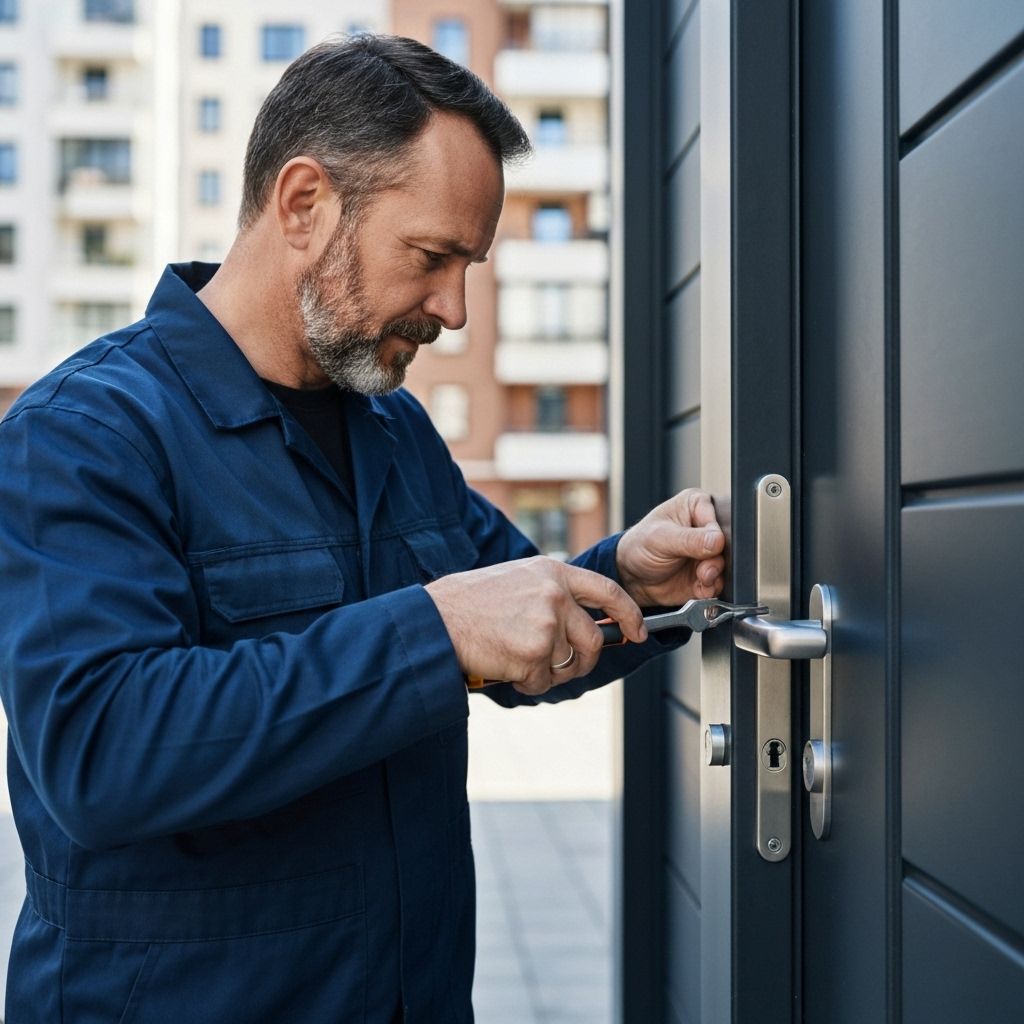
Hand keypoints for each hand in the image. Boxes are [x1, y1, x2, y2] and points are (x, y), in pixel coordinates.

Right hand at [425, 556, 647, 695]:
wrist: (435, 621)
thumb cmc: (468, 602)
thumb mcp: (516, 580)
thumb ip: (550, 592)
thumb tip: (579, 620)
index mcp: (553, 572)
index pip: (608, 591)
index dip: (629, 614)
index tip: (638, 632)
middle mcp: (555, 595)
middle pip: (593, 638)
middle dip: (584, 660)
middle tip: (566, 667)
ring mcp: (546, 625)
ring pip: (568, 664)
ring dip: (547, 672)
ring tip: (518, 661)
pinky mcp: (533, 655)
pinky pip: (544, 682)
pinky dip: (527, 683)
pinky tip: (505, 668)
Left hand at [615, 488, 725, 608]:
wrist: (632, 578)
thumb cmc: (640, 546)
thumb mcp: (661, 538)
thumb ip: (690, 539)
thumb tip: (717, 541)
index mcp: (697, 505)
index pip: (719, 519)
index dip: (717, 536)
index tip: (708, 548)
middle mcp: (706, 527)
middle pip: (728, 544)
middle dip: (716, 561)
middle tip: (703, 571)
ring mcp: (709, 552)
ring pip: (727, 565)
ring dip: (714, 576)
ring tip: (699, 579)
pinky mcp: (709, 574)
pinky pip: (720, 583)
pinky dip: (710, 589)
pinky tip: (698, 588)